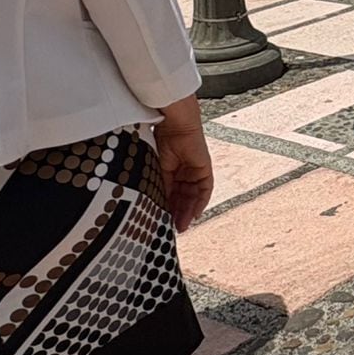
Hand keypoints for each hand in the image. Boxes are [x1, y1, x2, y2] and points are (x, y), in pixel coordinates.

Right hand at [154, 98, 212, 231]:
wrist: (174, 124)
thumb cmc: (159, 140)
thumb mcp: (154, 168)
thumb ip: (156, 185)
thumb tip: (149, 204)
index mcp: (169, 170)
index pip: (169, 194)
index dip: (166, 208)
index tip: (161, 222)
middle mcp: (183, 172)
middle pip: (182, 197)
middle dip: (178, 214)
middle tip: (173, 230)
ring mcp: (195, 170)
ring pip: (193, 196)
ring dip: (188, 211)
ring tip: (181, 226)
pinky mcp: (205, 168)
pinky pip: (205, 189)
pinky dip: (201, 202)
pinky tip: (195, 214)